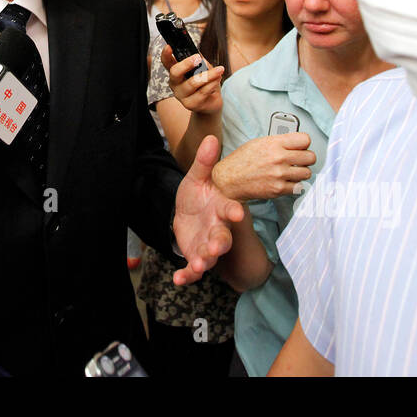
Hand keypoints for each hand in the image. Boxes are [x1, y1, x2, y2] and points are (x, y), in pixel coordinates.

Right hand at [160, 45, 224, 115]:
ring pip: (193, 82)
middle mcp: (175, 83)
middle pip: (175, 72)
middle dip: (186, 64)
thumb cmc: (206, 82)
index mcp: (176, 72)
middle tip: (198, 58)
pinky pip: (202, 92)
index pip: (167, 62)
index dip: (166, 54)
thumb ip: (201, 61)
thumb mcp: (204, 68)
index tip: (169, 46)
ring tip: (219, 70)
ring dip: (209, 74)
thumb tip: (200, 57)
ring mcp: (181, 95)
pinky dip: (212, 84)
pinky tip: (218, 79)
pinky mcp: (190, 104)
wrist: (212, 102)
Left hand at [172, 135, 244, 284]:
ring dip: (205, 260)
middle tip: (217, 245)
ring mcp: (207, 245)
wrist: (187, 213)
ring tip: (200, 265)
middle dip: (220, 242)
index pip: (230, 210)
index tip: (238, 213)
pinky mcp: (195, 257)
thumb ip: (204, 162)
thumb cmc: (198, 195)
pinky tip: (178, 279)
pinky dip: (186, 276)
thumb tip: (211, 137)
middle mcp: (218, 229)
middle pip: (223, 237)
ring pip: (210, 255)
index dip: (234, 212)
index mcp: (221, 208)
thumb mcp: (196, 177)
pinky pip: (192, 270)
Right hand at [211, 132, 314, 201]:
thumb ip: (279, 142)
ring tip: (291, 171)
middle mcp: (278, 158)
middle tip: (299, 160)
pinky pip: (299, 187)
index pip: (305, 140)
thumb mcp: (259, 142)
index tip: (301, 147)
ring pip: (307, 173)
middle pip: (311, 157)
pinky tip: (286, 181)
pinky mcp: (278, 189)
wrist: (229, 180)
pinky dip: (294, 184)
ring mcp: (279, 174)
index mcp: (274, 143)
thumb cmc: (242, 160)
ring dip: (301, 172)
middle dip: (306, 158)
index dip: (304, 144)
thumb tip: (296, 143)